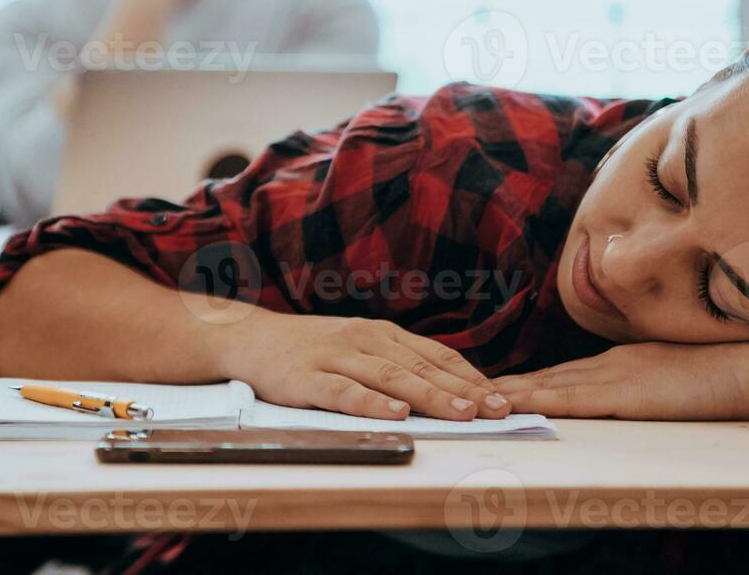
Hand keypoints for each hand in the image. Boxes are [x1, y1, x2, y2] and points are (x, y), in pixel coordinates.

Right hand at [220, 312, 513, 421]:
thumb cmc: (309, 348)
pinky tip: (398, 414)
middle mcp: (363, 340)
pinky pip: (344, 392)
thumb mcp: (357, 346)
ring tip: (462, 413)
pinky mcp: (306, 378)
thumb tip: (448, 386)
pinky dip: (372, 403)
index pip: (434, 355)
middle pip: (420, 367)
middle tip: (497, 409)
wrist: (247, 338)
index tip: (502, 397)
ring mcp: (334, 357)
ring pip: (390, 378)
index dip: (469, 376)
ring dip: (429, 395)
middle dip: (462, 389)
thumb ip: (394, 361)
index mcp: (380, 332)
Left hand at [491, 338, 748, 420]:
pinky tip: (514, 406)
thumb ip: (651, 381)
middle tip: (465, 391)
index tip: (495, 387)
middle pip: (548, 377)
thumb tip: (632, 394)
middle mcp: (612, 363)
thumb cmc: (734, 370)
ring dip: (511, 393)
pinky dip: (539, 402)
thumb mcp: (680, 374)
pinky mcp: (628, 393)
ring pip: (551, 386)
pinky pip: (573, 398)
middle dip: (508, 386)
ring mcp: (618, 376)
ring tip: (472, 400)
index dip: (530, 382)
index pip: (564, 375)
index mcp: (624, 360)